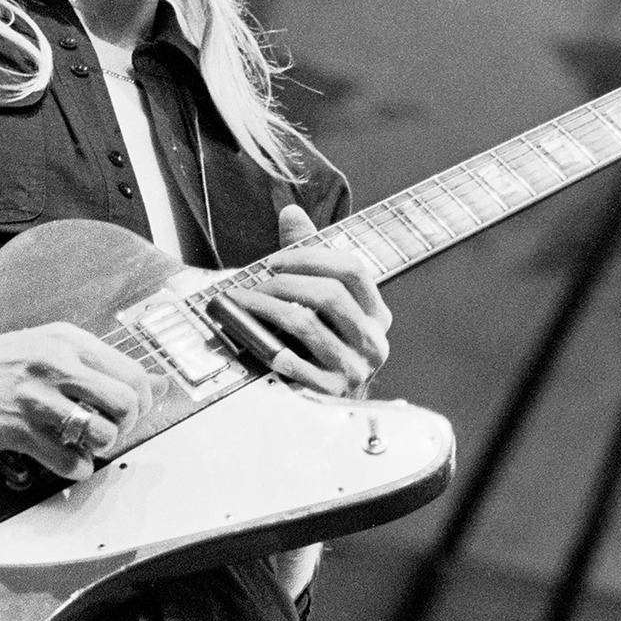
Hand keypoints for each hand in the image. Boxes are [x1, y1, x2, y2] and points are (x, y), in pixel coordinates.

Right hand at [0, 322, 159, 480]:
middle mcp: (57, 364)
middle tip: (108, 430)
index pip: (133, 373)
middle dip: (126, 426)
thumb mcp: (51, 347)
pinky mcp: (17, 429)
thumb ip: (101, 365)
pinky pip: (67, 460)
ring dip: (99, 447)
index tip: (128, 412)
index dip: (141, 401)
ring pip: (102, 432)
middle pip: (126, 403)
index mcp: (69, 341)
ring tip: (82, 443)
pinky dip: (73, 467)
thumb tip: (157, 382)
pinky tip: (62, 458)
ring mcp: (37, 397)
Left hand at [227, 204, 391, 397]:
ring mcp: (356, 369)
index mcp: (377, 314)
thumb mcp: (322, 304)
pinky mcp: (333, 393)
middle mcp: (373, 340)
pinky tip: (253, 339)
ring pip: (308, 326)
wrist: (333, 409)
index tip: (275, 260)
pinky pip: (298, 365)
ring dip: (268, 309)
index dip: (311, 258)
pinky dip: (272, 349)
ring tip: (243, 303)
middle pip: (331, 294)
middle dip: (286, 283)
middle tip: (256, 282)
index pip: (353, 269)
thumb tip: (291, 212)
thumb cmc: (323, 347)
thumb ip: (310, 260)